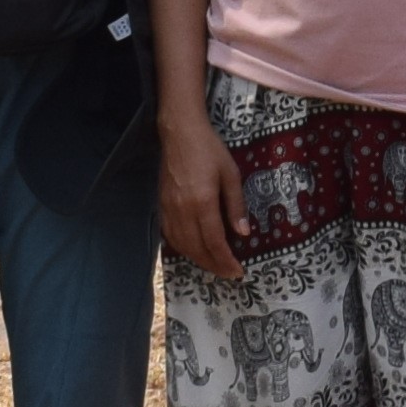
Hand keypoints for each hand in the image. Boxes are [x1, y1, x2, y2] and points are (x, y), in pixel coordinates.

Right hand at [156, 113, 245, 280]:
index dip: (226, 260)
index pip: (214, 242)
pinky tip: (193, 250)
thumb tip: (243, 234)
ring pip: (182, 245)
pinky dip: (183, 248)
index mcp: (202, 202)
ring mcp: (169, 208)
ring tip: (214, 265)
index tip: (238, 271)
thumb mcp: (230, 174)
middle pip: (197, 249)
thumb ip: (236, 205)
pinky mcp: (162, 205)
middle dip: (214, 265)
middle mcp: (183, 210)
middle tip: (228, 273)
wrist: (180, 133)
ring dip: (198, 260)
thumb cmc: (210, 150)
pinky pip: (171, 236)